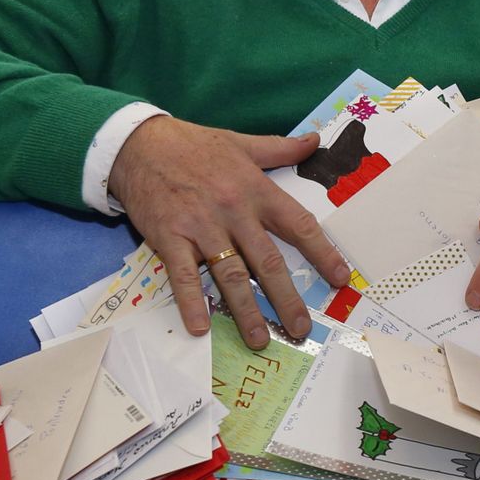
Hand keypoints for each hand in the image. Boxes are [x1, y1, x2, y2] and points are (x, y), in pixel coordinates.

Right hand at [108, 116, 349, 346]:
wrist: (138, 144)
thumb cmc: (192, 145)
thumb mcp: (241, 142)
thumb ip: (280, 148)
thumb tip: (314, 141)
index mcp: (256, 190)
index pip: (299, 225)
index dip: (322, 253)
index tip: (341, 279)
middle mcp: (234, 211)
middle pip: (267, 261)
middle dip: (287, 298)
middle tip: (301, 329)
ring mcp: (201, 227)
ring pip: (230, 275)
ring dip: (246, 311)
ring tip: (260, 339)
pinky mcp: (170, 238)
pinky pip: (183, 276)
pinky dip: (191, 302)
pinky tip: (200, 328)